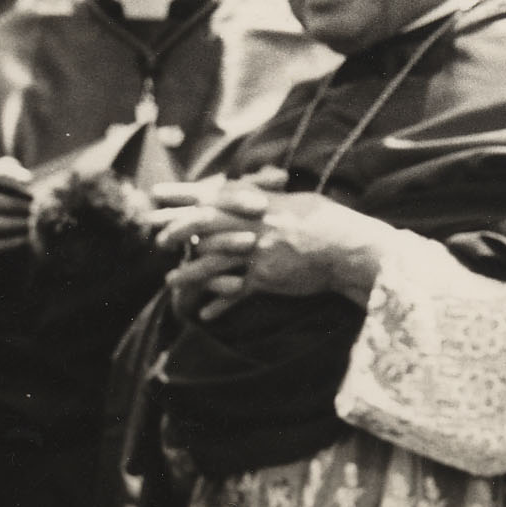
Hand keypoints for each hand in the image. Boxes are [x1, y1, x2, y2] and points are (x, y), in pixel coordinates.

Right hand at [0, 158, 33, 255]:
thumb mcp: (0, 181)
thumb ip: (8, 171)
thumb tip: (22, 175)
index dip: (7, 173)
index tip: (30, 180)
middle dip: (16, 204)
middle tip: (35, 207)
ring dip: (14, 223)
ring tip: (32, 223)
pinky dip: (9, 241)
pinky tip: (25, 238)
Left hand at [159, 189, 395, 320]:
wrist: (350, 249)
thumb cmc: (329, 222)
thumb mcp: (298, 202)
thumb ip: (270, 198)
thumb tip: (253, 191)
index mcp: (260, 204)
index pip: (213, 196)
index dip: (182, 196)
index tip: (157, 194)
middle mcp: (254, 226)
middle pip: (204, 226)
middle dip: (176, 230)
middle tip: (156, 237)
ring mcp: (258, 253)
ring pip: (213, 262)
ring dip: (189, 273)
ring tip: (169, 281)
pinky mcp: (267, 278)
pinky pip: (236, 292)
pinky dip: (220, 304)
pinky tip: (204, 314)